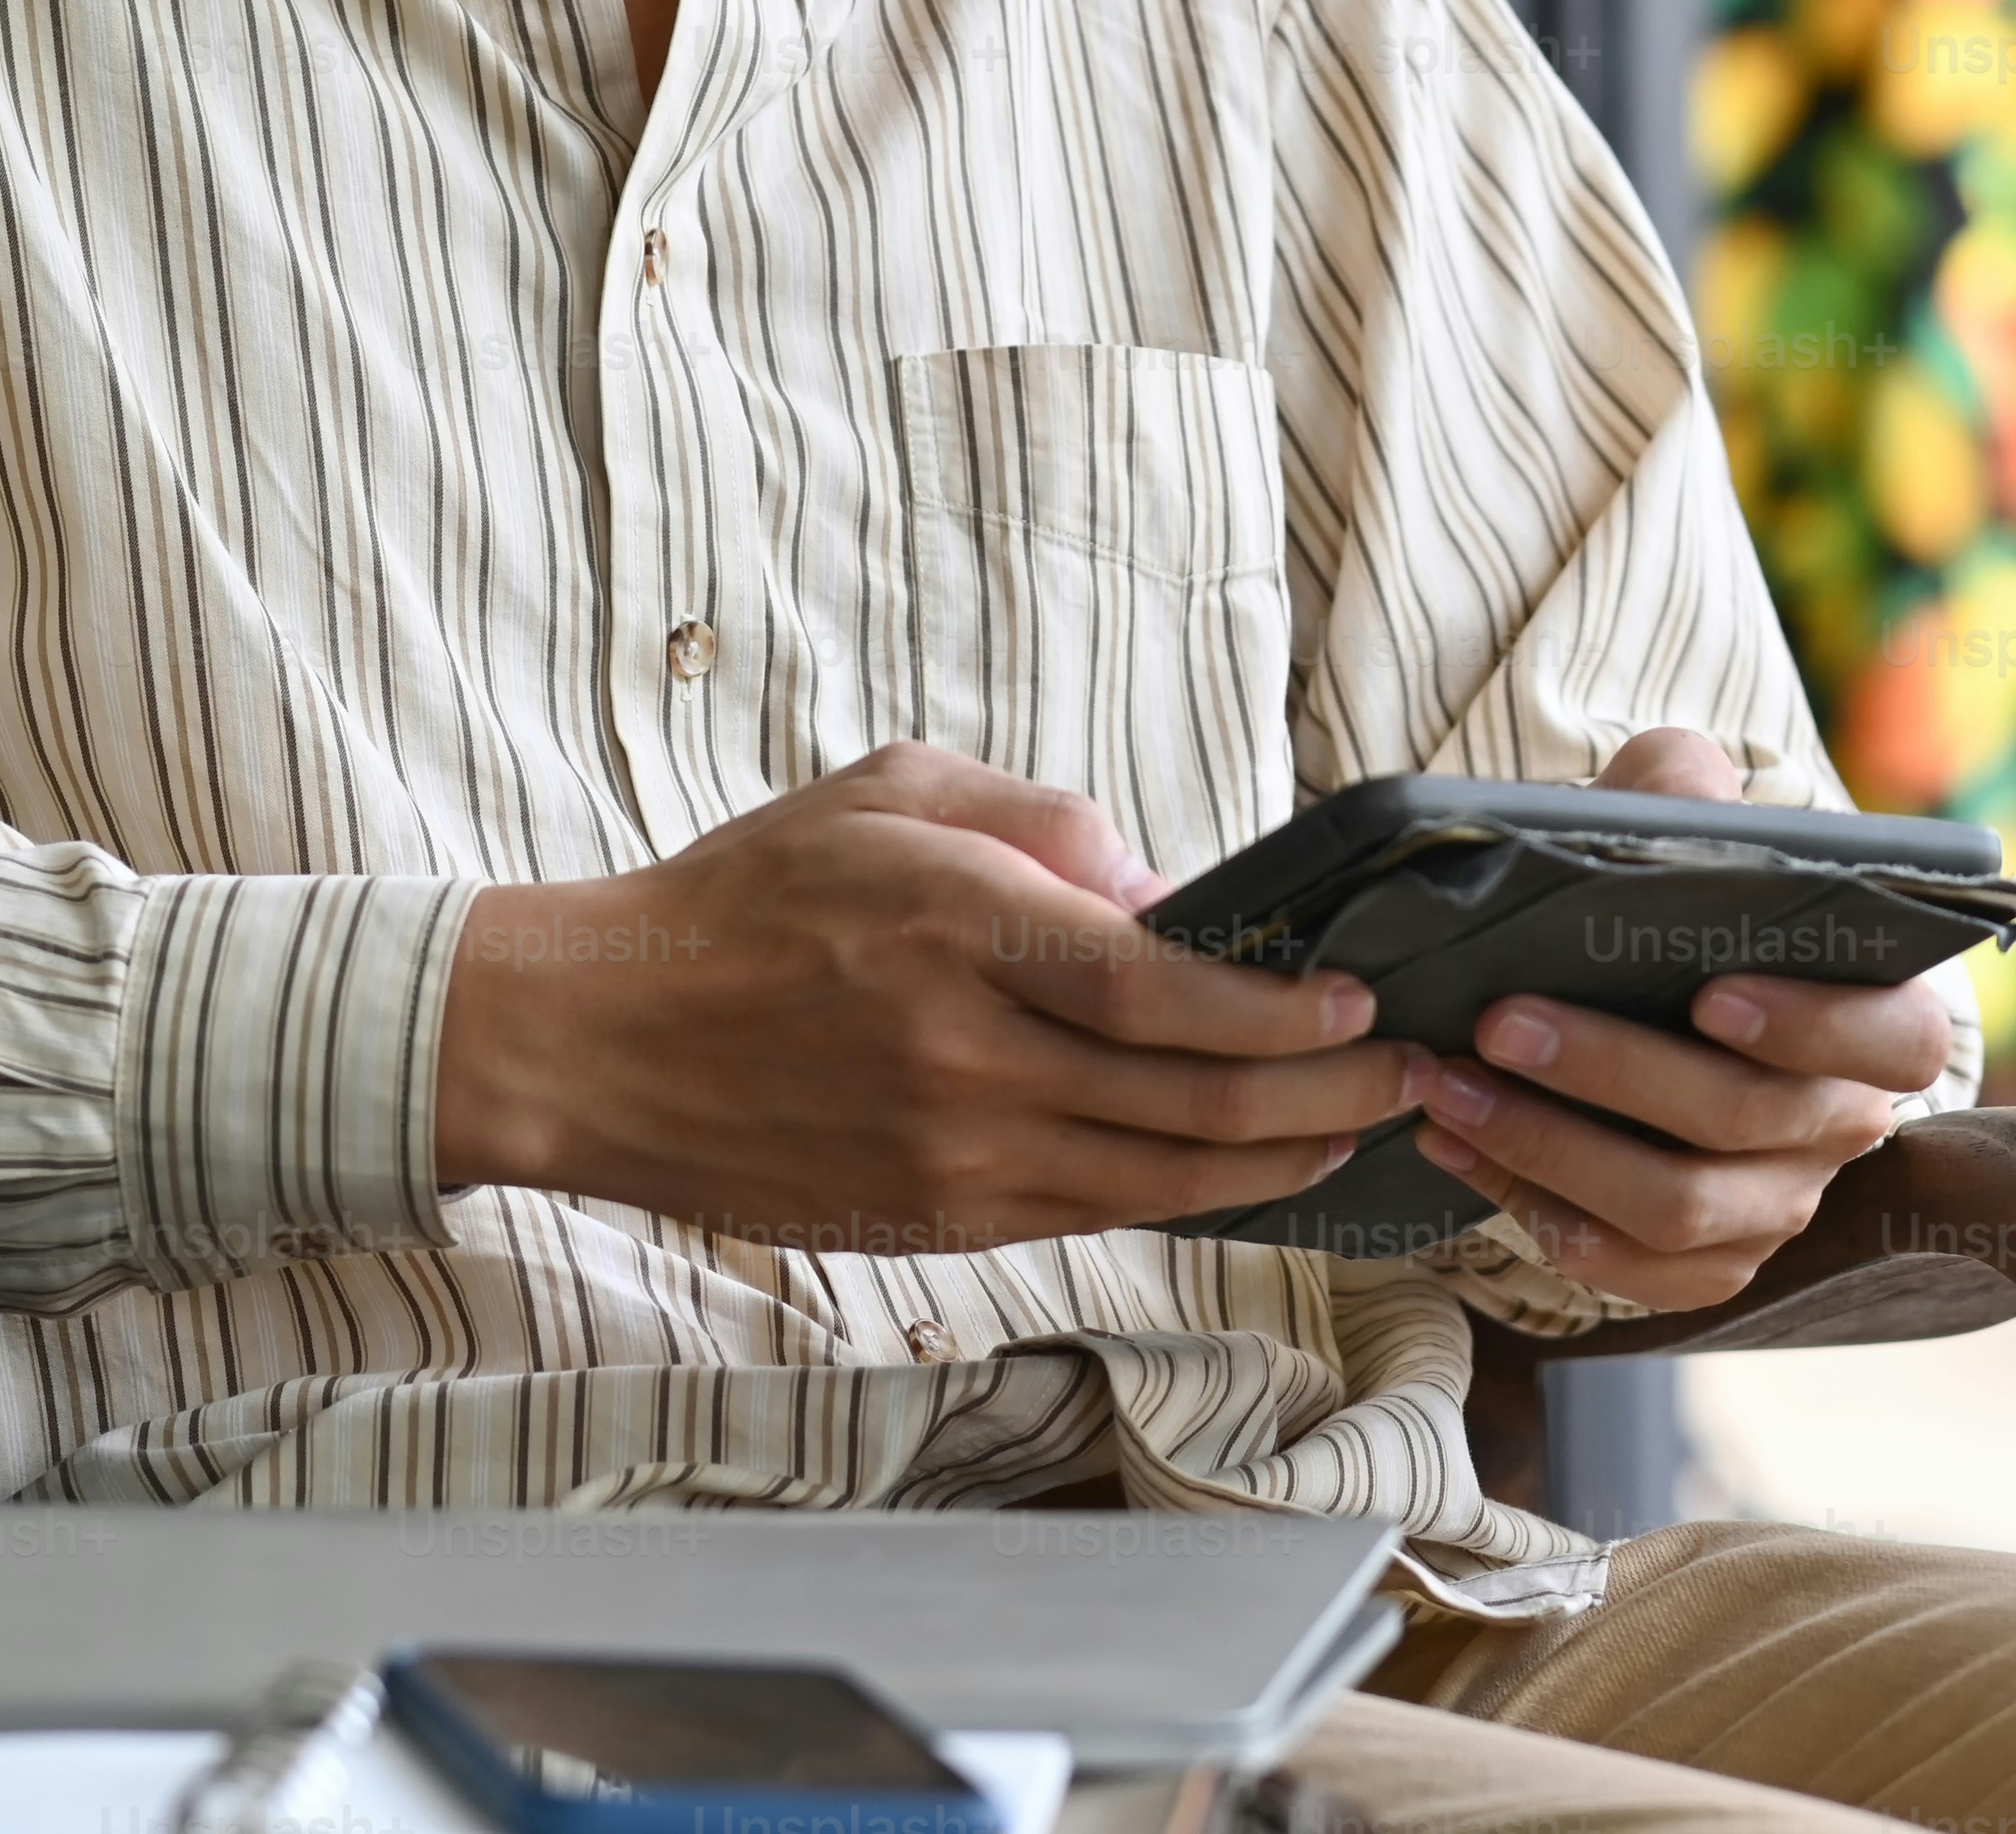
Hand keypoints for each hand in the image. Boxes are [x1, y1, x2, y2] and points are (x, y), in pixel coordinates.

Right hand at [428, 744, 1424, 1254]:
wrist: (605, 1039)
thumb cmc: (748, 898)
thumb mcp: (889, 791)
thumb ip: (1039, 821)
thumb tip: (1163, 890)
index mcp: (955, 930)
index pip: (1166, 992)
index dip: (1286, 1011)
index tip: (1360, 999)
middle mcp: (964, 1057)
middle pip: (1195, 1101)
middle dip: (1330, 1093)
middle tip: (1411, 1074)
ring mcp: (951, 1157)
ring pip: (1165, 1178)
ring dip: (1283, 1158)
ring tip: (1358, 1126)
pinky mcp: (935, 1224)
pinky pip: (1098, 1215)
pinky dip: (1192, 1197)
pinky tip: (1247, 1170)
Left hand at [1403, 724, 1953, 1312]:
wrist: (1643, 992)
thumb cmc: (1681, 906)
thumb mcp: (1690, 825)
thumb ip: (1691, 788)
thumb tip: (1681, 784)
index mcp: (1880, 1025)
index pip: (1893, 1041)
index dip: (1810, 1025)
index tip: (1708, 992)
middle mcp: (1841, 1127)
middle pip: (1742, 1119)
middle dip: (1611, 1071)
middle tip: (1499, 1021)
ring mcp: (1777, 1207)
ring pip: (1676, 1208)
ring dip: (1549, 1148)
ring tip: (1447, 1087)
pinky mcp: (1708, 1267)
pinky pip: (1629, 1271)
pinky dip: (1534, 1211)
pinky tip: (1455, 1148)